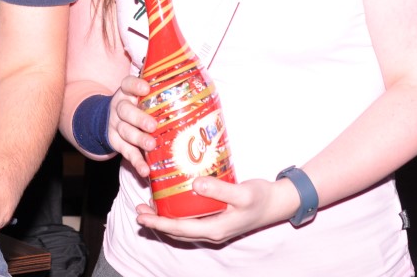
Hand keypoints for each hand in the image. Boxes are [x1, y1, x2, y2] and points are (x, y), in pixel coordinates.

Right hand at [108, 75, 157, 176]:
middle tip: (152, 126)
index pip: (128, 84)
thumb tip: (195, 97)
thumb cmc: (138, 107)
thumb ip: (160, 97)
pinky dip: (136, 161)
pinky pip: (126, 152)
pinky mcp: (116, 143)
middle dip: (139, 118)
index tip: (146, 89)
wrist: (110, 120)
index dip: (135, 86)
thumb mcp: (143, 97)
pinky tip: (145, 170)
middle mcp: (119, 107)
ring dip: (138, 139)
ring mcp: (115, 125)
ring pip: (125, 131)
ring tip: (151, 146)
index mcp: (127, 93)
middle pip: (125, 111)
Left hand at [135, 175, 294, 243]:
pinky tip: (172, 202)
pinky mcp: (217, 220)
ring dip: (165, 219)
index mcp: (215, 229)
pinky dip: (178, 214)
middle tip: (139, 210)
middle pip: (177, 231)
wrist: (277, 203)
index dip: (158, 223)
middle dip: (156, 222)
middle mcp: (212, 232)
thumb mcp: (241, 193)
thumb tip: (194, 184)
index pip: (179, 229)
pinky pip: (192, 221)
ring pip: (183, 227)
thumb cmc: (261, 197)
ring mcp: (215, 227)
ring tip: (149, 208)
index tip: (142, 216)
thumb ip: (218, 189)